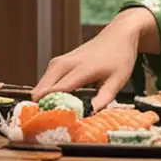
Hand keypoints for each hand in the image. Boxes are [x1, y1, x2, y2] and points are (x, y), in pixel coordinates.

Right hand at [34, 6, 154, 112]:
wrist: (117, 35)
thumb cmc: (119, 58)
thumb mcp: (117, 81)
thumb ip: (102, 99)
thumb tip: (88, 115)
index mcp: (81, 69)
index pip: (57, 91)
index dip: (52, 108)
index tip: (51, 124)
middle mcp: (64, 64)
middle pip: (42, 90)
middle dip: (43, 107)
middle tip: (52, 124)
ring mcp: (58, 62)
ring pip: (40, 87)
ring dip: (44, 101)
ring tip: (55, 116)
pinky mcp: (56, 63)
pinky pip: (44, 82)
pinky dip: (46, 94)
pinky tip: (57, 104)